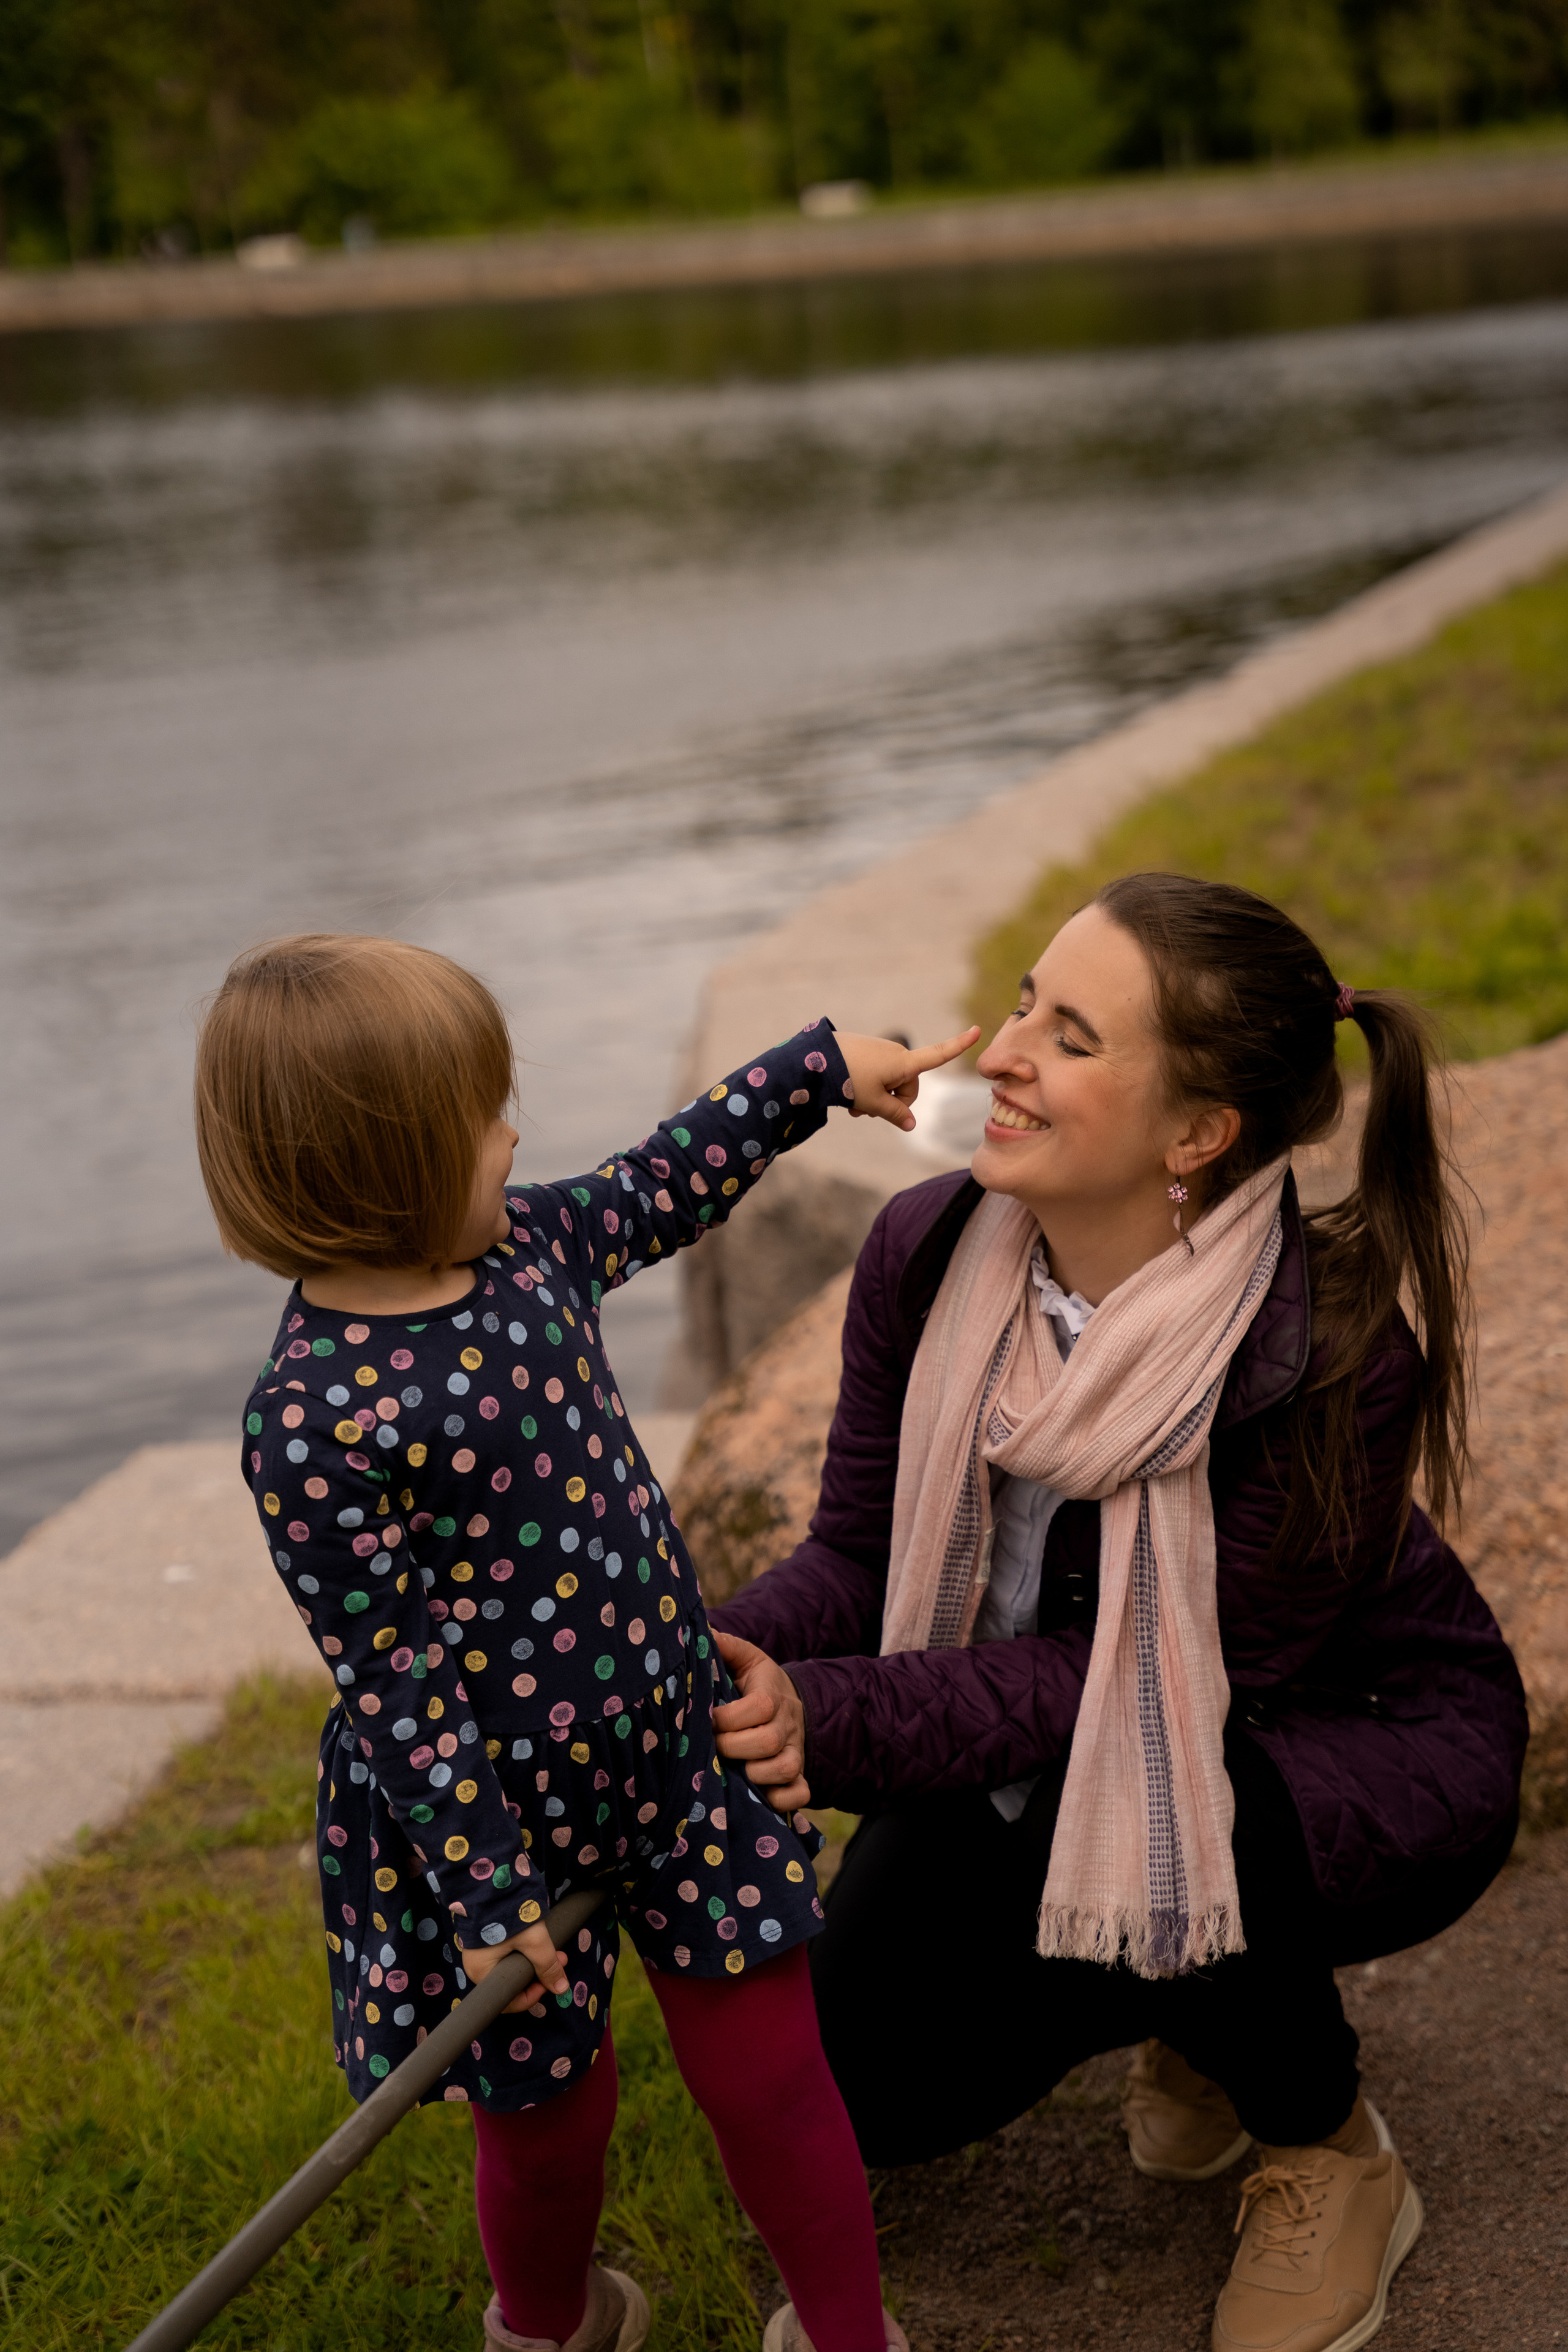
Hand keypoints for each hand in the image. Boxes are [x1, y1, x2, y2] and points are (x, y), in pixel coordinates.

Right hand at [461, 1918, 570, 2015]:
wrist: (492, 1882)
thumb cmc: (508, 1915)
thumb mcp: (534, 1942)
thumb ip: (548, 1967)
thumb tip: (561, 1989)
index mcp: (481, 1974)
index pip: (507, 2000)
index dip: (532, 1996)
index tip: (550, 1982)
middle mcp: (478, 1967)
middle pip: (512, 1983)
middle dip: (539, 1974)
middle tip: (559, 1960)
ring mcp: (482, 1952)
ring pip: (513, 1967)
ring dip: (535, 1962)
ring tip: (555, 1950)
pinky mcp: (488, 1939)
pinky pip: (508, 1955)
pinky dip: (526, 1952)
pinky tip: (540, 1942)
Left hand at [712, 1630, 810, 1812]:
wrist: (793, 1704)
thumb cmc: (758, 1684)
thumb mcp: (746, 1659)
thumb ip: (726, 1646)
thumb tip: (703, 1632)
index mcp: (773, 1695)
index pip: (760, 1706)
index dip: (729, 1717)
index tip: (709, 1718)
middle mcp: (788, 1725)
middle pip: (768, 1741)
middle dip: (733, 1747)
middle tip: (712, 1746)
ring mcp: (795, 1752)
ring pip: (785, 1769)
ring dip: (754, 1774)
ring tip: (732, 1769)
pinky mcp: (800, 1775)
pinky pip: (800, 1794)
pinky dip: (781, 1800)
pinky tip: (759, 1795)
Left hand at [836, 1026, 981, 1131]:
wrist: (813, 1061)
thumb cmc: (847, 1081)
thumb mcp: (873, 1103)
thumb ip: (895, 1114)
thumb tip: (910, 1125)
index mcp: (903, 1063)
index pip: (938, 1054)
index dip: (959, 1045)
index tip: (978, 1029)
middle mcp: (896, 1052)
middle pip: (907, 1086)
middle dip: (893, 1101)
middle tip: (868, 1111)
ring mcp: (880, 1050)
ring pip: (889, 1083)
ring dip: (877, 1098)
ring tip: (854, 1107)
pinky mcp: (866, 1051)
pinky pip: (876, 1074)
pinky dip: (868, 1087)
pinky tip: (849, 1097)